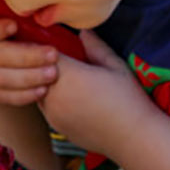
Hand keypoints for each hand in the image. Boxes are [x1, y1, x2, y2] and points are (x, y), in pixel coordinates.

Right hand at [0, 12, 57, 105]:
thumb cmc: (5, 22)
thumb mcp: (3, 11)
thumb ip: (12, 9)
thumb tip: (33, 4)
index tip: (15, 26)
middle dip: (26, 56)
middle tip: (52, 54)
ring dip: (28, 77)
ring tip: (52, 73)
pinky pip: (2, 96)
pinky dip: (23, 95)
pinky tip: (42, 90)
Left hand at [38, 29, 150, 154]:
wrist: (134, 138)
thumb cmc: (128, 98)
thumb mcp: (114, 66)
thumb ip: (95, 46)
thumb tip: (83, 31)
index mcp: (67, 74)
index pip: (42, 53)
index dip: (46, 47)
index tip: (53, 43)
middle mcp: (53, 94)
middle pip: (34, 72)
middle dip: (42, 64)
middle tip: (54, 59)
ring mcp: (52, 113)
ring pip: (36, 91)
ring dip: (45, 83)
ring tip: (63, 79)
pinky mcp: (56, 128)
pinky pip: (45, 108)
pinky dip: (51, 100)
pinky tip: (70, 99)